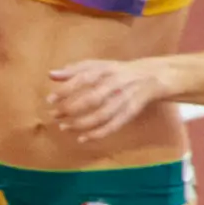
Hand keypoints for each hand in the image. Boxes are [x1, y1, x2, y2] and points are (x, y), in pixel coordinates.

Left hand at [47, 57, 164, 141]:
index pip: (84, 78)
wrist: (152, 75)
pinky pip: (113, 126)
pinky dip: (97, 134)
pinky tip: (81, 139)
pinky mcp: (130, 112)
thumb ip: (74, 70)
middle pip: (93, 98)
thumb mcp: (98, 66)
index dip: (67, 90)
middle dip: (71, 108)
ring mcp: (125, 99)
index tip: (50, 100)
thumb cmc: (116, 71)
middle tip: (54, 115)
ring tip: (63, 127)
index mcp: (107, 70)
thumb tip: (50, 74)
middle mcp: (117, 84)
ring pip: (102, 115)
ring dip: (81, 124)